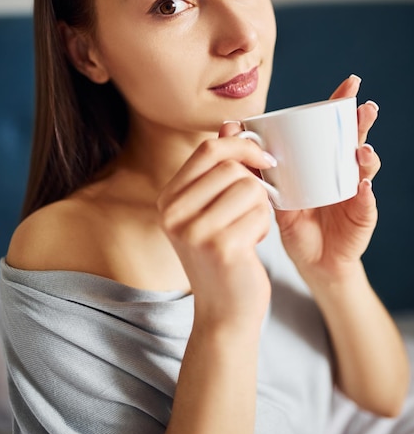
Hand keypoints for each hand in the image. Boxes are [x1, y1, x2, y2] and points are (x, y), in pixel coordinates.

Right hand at [157, 134, 273, 330]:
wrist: (225, 310)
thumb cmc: (223, 256)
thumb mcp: (213, 209)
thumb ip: (220, 169)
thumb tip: (231, 123)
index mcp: (168, 200)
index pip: (208, 150)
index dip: (241, 146)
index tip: (263, 159)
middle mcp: (173, 214)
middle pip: (231, 166)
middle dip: (254, 183)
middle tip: (254, 207)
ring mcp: (194, 231)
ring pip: (249, 187)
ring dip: (260, 207)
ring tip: (249, 229)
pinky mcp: (221, 247)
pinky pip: (260, 211)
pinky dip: (264, 225)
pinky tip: (252, 244)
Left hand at [274, 74, 380, 285]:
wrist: (311, 260)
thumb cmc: (295, 222)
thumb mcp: (273, 190)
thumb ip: (256, 162)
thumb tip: (230, 127)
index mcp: (324, 161)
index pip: (334, 127)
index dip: (342, 106)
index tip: (350, 83)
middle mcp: (343, 171)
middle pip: (355, 140)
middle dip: (362, 122)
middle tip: (365, 107)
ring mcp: (355, 192)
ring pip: (366, 168)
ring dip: (367, 156)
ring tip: (363, 149)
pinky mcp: (361, 216)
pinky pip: (365, 204)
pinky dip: (365, 194)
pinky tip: (363, 187)